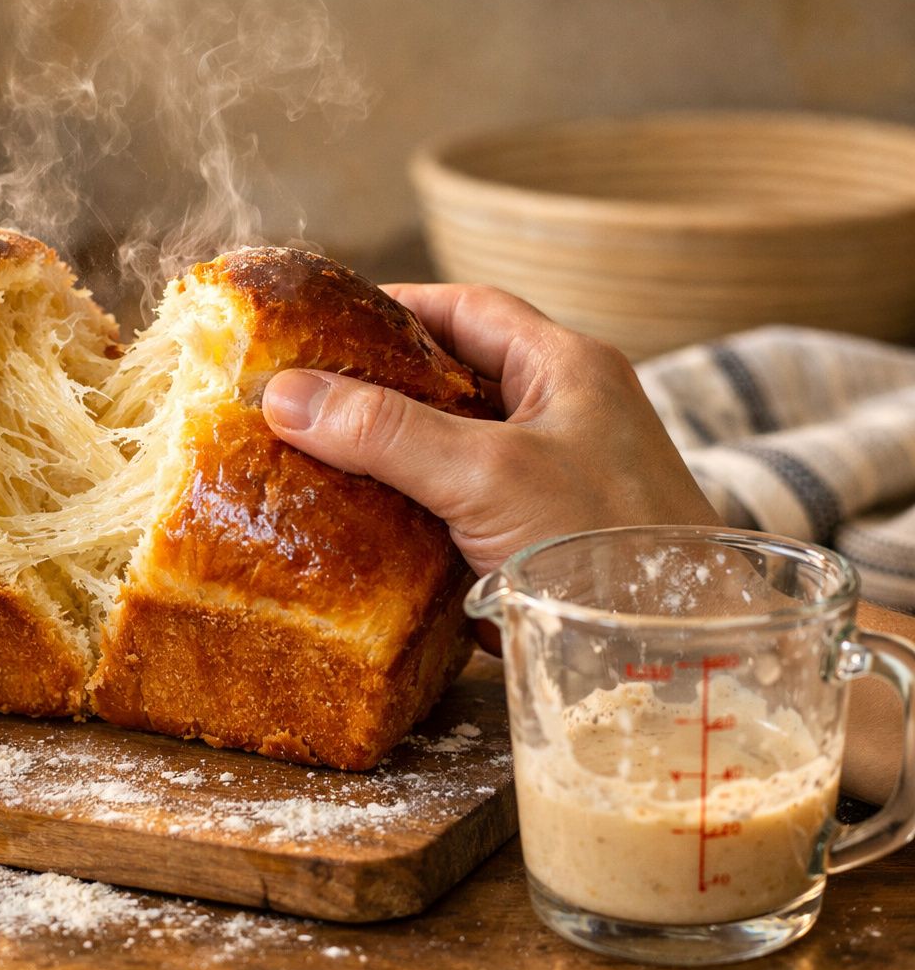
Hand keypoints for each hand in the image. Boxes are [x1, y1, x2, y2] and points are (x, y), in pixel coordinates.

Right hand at [261, 283, 719, 579]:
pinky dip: (411, 513)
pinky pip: (461, 510)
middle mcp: (566, 417)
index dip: (390, 310)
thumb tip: (284, 394)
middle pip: (453, 381)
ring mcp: (556, 483)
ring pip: (454, 450)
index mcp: (568, 369)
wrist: (685, 660)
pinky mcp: (541, 543)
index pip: (466, 311)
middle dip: (378, 388)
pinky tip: (361, 529)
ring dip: (391, 456)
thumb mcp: (486, 474)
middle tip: (302, 397)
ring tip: (313, 458)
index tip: (320, 325)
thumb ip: (386, 431)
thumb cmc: (609, 549)